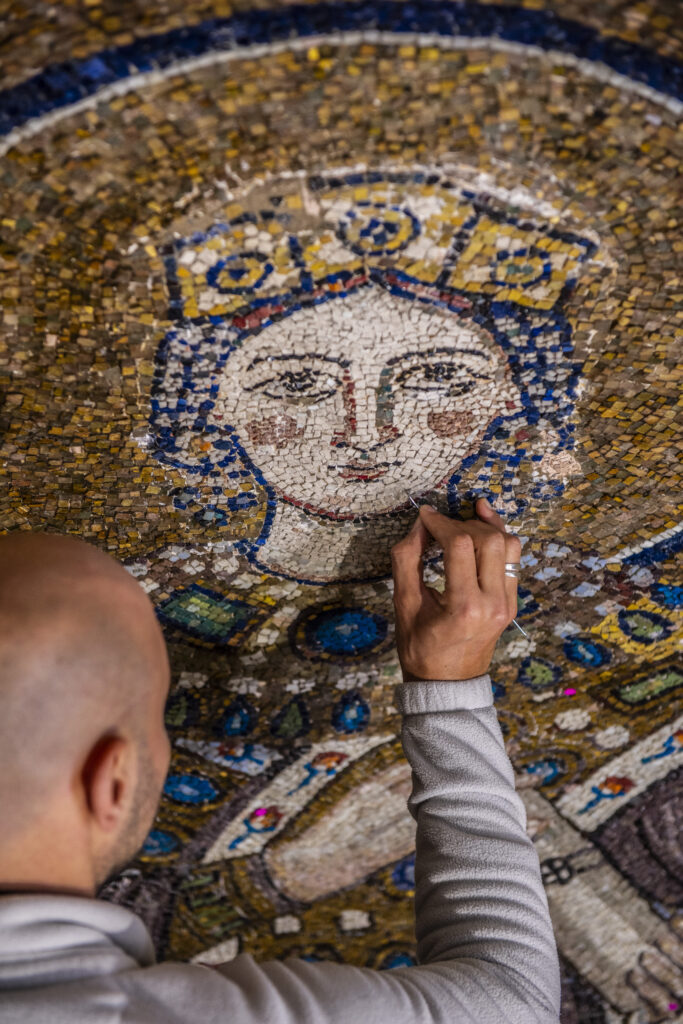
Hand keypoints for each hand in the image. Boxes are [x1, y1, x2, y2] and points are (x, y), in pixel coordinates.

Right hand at [391, 498, 520, 681]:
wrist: (447, 683)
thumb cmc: (420, 649)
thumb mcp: (404, 605)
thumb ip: (407, 560)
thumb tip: (419, 525)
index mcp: (464, 607)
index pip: (459, 545)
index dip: (441, 523)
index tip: (425, 515)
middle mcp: (493, 603)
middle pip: (490, 540)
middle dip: (462, 524)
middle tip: (440, 525)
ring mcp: (508, 603)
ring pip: (509, 545)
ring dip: (487, 527)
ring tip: (466, 518)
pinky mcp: (512, 602)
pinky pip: (513, 560)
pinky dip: (498, 540)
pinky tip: (483, 528)